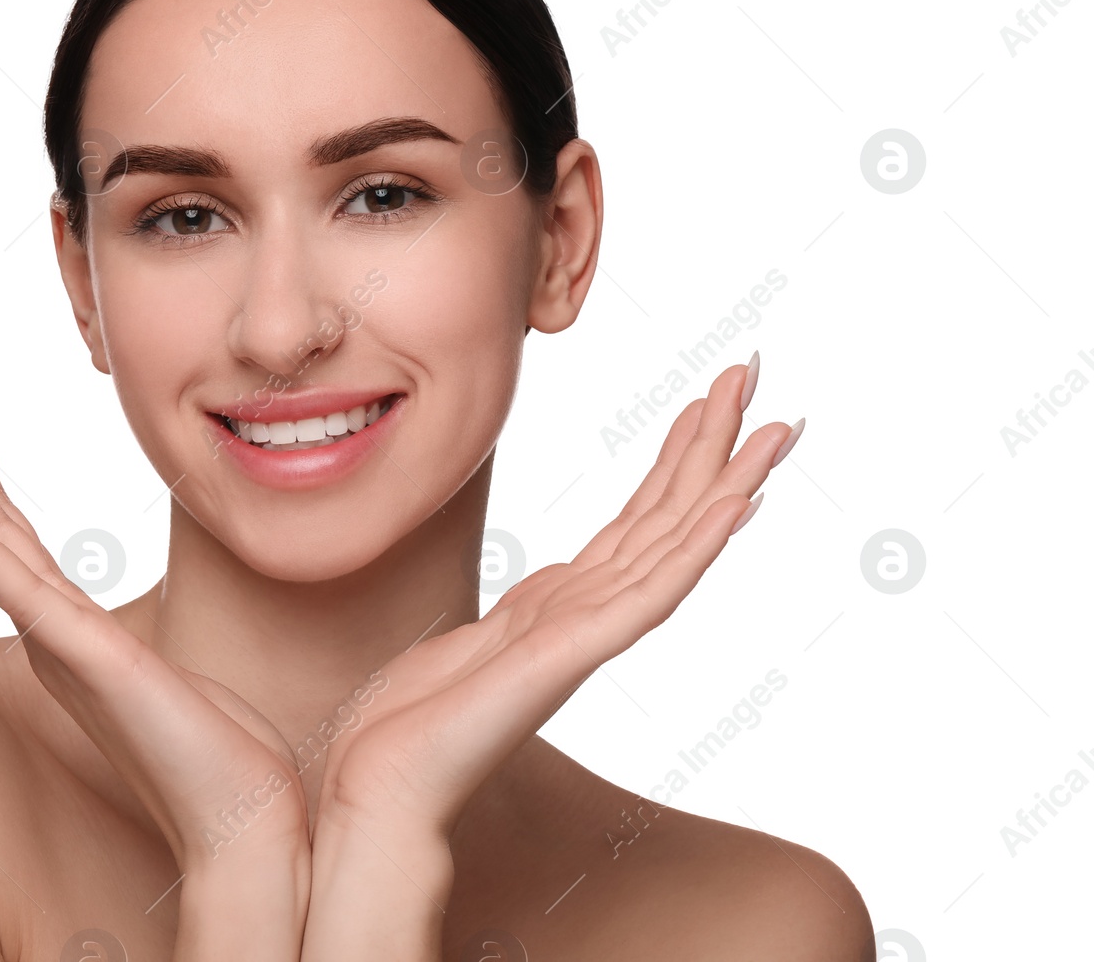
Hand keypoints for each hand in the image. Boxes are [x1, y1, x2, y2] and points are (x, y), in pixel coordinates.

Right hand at [0, 362, 309, 958]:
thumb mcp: (169, 668)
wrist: (242, 817)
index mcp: (66, 625)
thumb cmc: (213, 749)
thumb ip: (142, 640)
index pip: (9, 524)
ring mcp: (61, 642)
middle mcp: (49, 629)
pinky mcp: (88, 659)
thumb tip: (152, 624)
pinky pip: (20, 589)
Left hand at [301, 357, 793, 952]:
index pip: (638, 521)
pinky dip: (695, 547)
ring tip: (774, 425)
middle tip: (754, 374)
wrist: (382, 782)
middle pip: (668, 516)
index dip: (676, 461)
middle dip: (713, 444)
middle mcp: (589, 615)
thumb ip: (523, 615)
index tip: (707, 403)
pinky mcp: (574, 655)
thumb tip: (546, 590)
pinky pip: (648, 593)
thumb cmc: (414, 721)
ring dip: (726, 481)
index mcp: (565, 605)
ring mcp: (588, 635)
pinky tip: (735, 505)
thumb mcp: (476, 640)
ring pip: (674, 544)